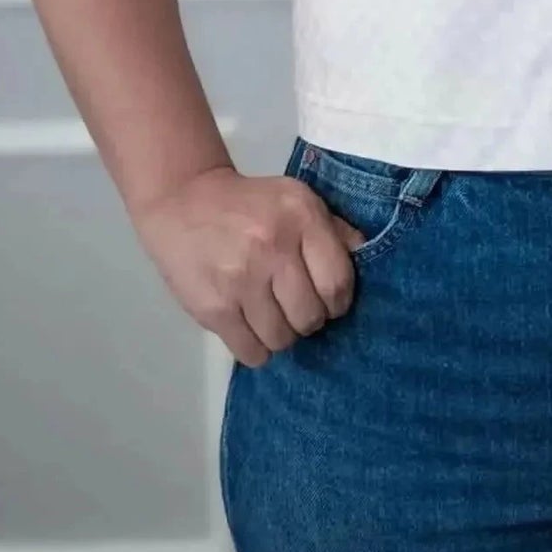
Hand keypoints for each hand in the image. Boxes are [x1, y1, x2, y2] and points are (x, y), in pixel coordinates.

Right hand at [132, 164, 366, 367]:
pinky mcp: (213, 308)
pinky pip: (251, 352)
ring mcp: (241, 281)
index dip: (338, 302)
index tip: (329, 301)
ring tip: (272, 316)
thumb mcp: (296, 199)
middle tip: (297, 309)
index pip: (337, 282)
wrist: (184, 201)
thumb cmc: (250, 203)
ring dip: (283, 335)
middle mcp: (273, 249)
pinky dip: (257, 348)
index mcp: (300, 218)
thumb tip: (366, 256)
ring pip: (282, 339)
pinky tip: (252, 327)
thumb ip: (334, 229)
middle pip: (310, 317)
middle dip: (309, 320)